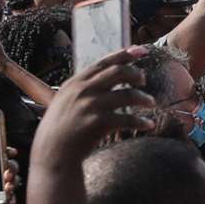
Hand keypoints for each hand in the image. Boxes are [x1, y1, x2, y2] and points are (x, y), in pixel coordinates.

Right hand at [33, 49, 152, 161]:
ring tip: (151, 102)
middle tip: (144, 80)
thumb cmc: (61, 129)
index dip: (124, 54)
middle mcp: (82, 91)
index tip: (141, 50)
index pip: (103, 63)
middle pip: (118, 72)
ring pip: (128, 94)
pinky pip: (129, 118)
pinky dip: (141, 121)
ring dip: (144, 97)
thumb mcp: (65, 101)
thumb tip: (104, 79)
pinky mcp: (99, 123)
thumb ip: (82, 89)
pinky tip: (149, 125)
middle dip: (135, 73)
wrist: (53, 153)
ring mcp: (91, 106)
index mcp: (75, 83)